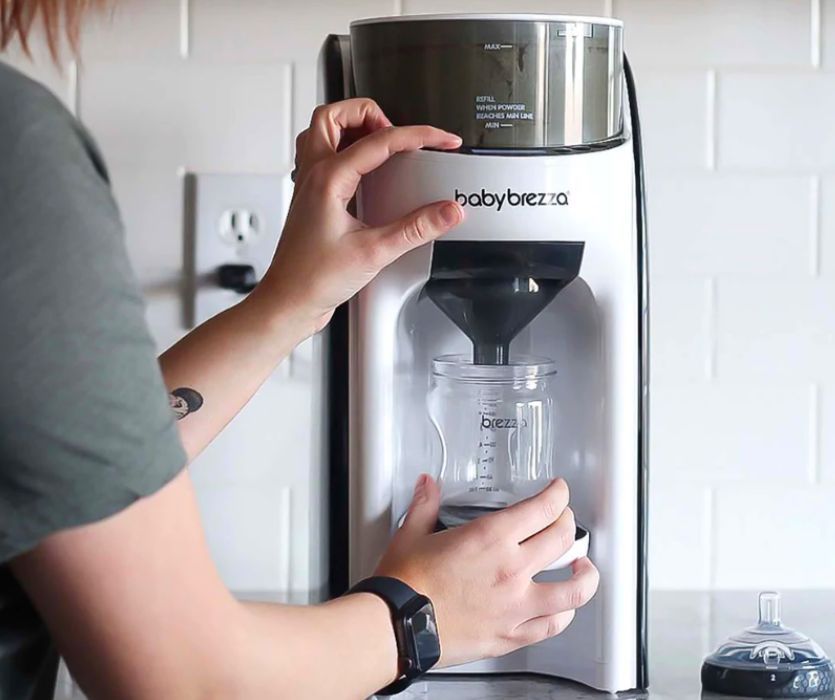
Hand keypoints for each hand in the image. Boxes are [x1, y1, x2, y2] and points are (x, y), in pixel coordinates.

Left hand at [255, 98, 463, 334]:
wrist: (289, 301)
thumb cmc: (314, 279)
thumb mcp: (375, 252)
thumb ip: (416, 228)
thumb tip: (447, 211)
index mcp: (329, 179)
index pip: (380, 140)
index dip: (418, 135)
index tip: (442, 140)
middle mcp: (313, 174)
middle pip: (334, 115)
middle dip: (370, 113)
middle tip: (399, 133)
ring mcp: (308, 185)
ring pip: (321, 131)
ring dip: (350, 126)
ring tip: (381, 142)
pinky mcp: (310, 199)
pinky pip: (321, 156)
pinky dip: (343, 149)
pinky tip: (364, 171)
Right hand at [374, 477, 598, 667]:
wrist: (397, 628)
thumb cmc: (404, 586)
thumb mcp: (412, 534)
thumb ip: (426, 505)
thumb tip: (428, 486)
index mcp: (491, 538)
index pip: (543, 508)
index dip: (558, 495)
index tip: (558, 492)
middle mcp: (511, 570)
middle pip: (562, 538)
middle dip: (568, 522)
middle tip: (564, 520)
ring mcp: (516, 605)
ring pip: (573, 590)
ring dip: (585, 575)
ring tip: (584, 567)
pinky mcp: (511, 635)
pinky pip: (552, 626)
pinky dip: (564, 615)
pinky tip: (563, 610)